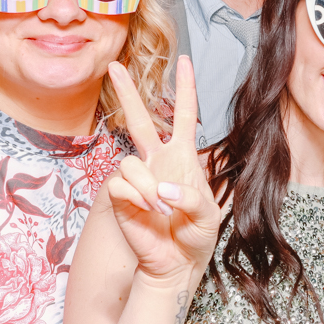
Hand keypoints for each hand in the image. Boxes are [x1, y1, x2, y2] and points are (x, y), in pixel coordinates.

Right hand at [105, 55, 220, 282]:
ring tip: (163, 209)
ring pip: (130, 163)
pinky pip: (120, 186)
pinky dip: (138, 199)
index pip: (185, 115)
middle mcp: (157, 161)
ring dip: (149, 188)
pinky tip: (149, 211)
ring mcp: (137, 178)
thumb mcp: (208, 214)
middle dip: (128, 92)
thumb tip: (162, 188)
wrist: (177, 262)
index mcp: (184, 157)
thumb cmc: (196, 235)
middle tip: (115, 65)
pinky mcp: (120, 197)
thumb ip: (190, 197)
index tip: (184, 61)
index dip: (185, 89)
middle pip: (140, 120)